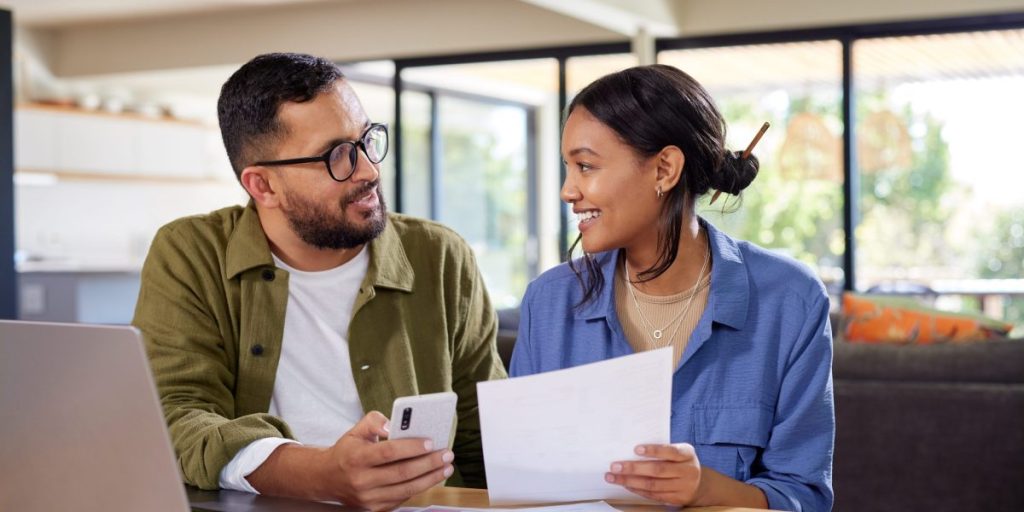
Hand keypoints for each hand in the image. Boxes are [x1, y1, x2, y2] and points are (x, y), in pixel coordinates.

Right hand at [319, 411, 453, 509]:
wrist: (326, 478)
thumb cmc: (347, 451)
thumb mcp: (356, 430)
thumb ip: (375, 421)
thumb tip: (393, 424)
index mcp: (356, 458)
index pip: (388, 452)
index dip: (411, 447)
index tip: (431, 442)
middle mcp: (362, 480)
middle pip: (402, 473)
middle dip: (429, 463)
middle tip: (447, 454)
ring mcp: (368, 498)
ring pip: (406, 489)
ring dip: (431, 478)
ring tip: (446, 467)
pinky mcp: (375, 508)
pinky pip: (402, 498)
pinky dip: (420, 487)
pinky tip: (432, 477)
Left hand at [605, 443, 702, 505]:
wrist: (698, 484)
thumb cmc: (681, 462)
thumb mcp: (679, 451)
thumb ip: (662, 449)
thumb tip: (631, 448)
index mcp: (687, 454)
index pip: (670, 451)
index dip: (653, 450)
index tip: (636, 449)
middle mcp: (688, 471)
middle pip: (658, 470)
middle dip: (633, 468)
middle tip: (615, 466)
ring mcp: (683, 487)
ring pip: (653, 485)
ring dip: (630, 481)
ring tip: (614, 477)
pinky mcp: (676, 499)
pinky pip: (654, 495)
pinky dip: (638, 490)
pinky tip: (627, 485)